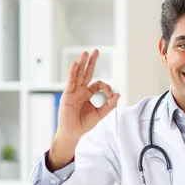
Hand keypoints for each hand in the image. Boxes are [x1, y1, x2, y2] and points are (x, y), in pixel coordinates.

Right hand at [47, 50, 119, 169]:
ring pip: (78, 74)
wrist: (73, 133)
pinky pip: (70, 82)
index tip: (110, 95)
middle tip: (95, 51)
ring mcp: (73, 92)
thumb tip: (118, 94)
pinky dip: (73, 73)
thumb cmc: (84, 124)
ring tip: (85, 53)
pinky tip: (75, 64)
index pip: (97, 84)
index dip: (106, 87)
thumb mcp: (100, 114)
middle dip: (91, 62)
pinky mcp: (67, 95)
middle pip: (86, 73)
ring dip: (81, 63)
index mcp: (87, 94)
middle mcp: (80, 90)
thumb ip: (109, 105)